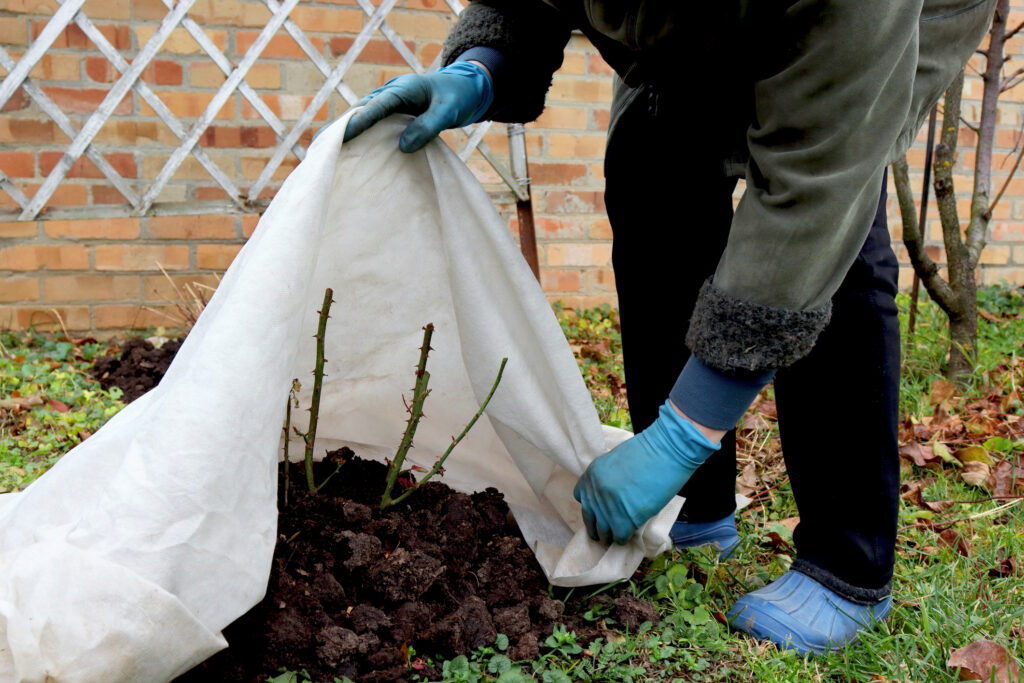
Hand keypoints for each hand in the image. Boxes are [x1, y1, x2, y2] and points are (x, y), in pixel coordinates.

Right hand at [342, 61, 492, 152]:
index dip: (358, 122)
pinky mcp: (392, 113)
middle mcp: (391, 93)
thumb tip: (403, 147)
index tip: (342, 136)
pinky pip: (372, 124)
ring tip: (327, 151)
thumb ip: (427, 127)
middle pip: (361, 110)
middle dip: (342, 127)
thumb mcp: (448, 112)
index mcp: (403, 89)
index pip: (376, 106)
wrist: (465, 88)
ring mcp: (390, 102)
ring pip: (363, 117)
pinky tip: (350, 151)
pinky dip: (361, 135)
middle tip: (320, 145)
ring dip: (347, 132)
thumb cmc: (458, 97)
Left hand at [573, 400, 719, 544]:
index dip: (591, 505)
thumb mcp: (615, 460)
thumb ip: (606, 478)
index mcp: (590, 475)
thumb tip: (609, 494)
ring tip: (616, 536)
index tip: (600, 509)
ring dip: (609, 536)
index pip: (581, 497)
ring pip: (602, 532)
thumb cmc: (646, 452)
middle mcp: (594, 493)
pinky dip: (624, 538)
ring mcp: (607, 509)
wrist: (664, 452)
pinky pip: (619, 537)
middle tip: (605, 530)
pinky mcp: (623, 521)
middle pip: (589, 519)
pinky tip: (630, 534)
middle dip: (597, 526)